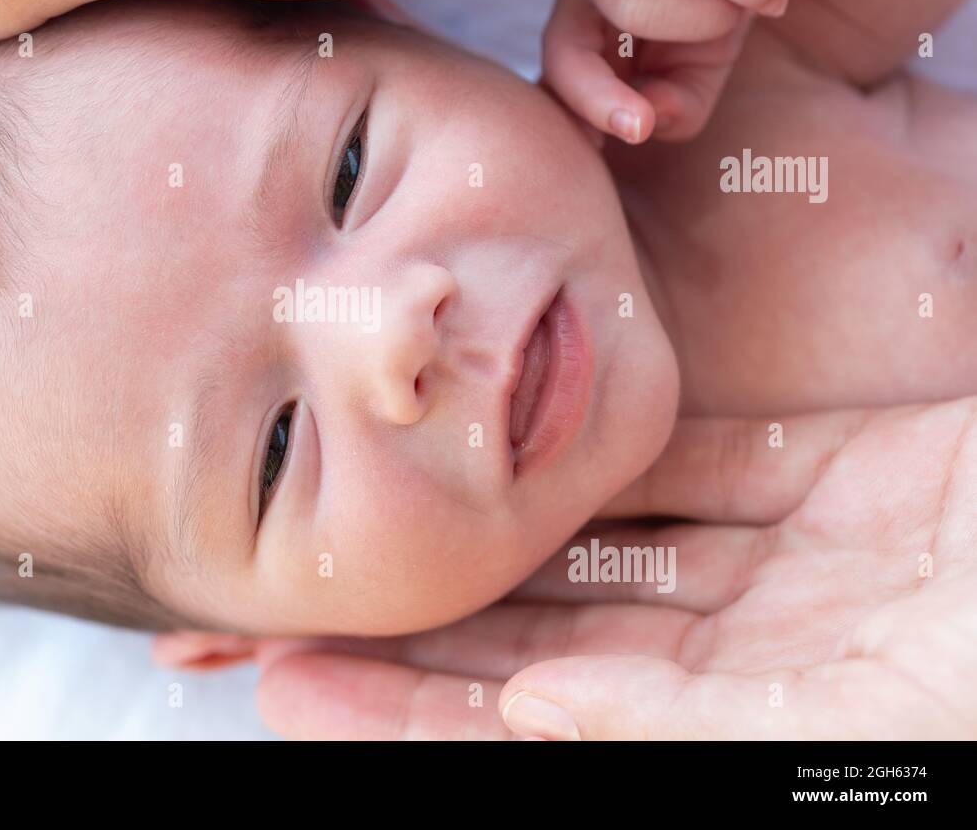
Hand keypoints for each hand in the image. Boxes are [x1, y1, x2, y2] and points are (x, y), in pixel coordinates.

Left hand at [253, 400, 976, 738]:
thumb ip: (700, 731)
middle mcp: (770, 658)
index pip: (548, 725)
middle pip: (558, 637)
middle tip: (293, 596)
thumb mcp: (866, 723)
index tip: (296, 690)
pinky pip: (725, 460)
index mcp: (760, 734)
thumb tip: (540, 722)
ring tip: (386, 494)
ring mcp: (816, 563)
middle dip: (435, 622)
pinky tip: (535, 428)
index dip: (423, 716)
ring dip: (509, 527)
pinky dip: (635, 450)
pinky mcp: (870, 477)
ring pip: (622, 545)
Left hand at [542, 0, 789, 143]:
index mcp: (580, 31)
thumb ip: (676, 107)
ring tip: (740, 15)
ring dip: (699, 21)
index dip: (575, 117)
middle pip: (567, 48)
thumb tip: (650, 119)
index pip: (554, 82)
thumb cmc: (717, 2)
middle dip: (603, 95)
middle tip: (648, 121)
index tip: (615, 146)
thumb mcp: (701, 71)